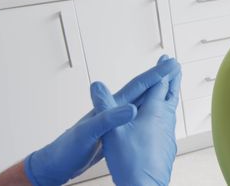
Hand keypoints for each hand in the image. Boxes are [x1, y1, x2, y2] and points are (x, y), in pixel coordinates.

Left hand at [24, 57, 174, 185]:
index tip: (171, 64)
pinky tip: (153, 114)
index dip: (156, 75)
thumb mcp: (87, 133)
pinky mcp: (116, 133)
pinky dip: (149, 111)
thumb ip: (108, 120)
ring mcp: (115, 120)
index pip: (138, 86)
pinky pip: (138, 117)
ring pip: (142, 102)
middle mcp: (114, 110)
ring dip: (156, 92)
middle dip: (159, 77)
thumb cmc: (67, 149)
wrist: (55, 164)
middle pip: (142, 89)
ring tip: (169, 84)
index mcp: (110, 107)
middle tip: (174, 66)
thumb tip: (131, 108)